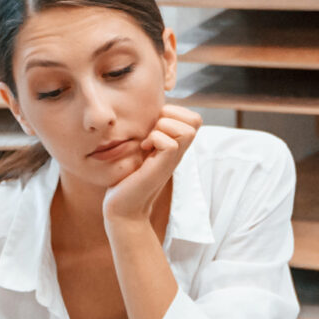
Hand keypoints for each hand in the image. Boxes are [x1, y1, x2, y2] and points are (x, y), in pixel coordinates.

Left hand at [101, 103, 201, 224]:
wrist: (122, 208)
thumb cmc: (126, 179)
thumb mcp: (141, 148)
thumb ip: (150, 131)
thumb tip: (150, 110)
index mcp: (176, 145)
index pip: (195, 118)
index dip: (176, 112)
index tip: (154, 127)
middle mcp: (179, 152)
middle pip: (196, 120)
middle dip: (170, 117)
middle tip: (151, 133)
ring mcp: (173, 160)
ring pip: (186, 130)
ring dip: (162, 129)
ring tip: (147, 142)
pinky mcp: (163, 167)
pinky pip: (169, 142)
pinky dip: (154, 140)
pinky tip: (144, 150)